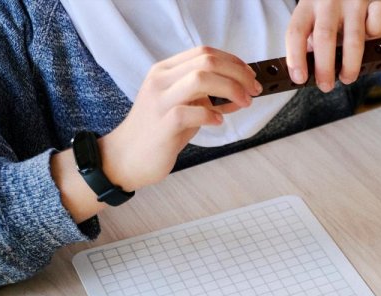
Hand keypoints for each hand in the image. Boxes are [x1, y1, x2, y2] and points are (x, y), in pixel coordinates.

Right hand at [100, 47, 260, 191]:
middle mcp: (161, 80)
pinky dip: (211, 115)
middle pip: (207, 62)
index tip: (250, 75)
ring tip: (244, 103)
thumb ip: (208, 98)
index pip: (204, 53)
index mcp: (165, 71)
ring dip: (231, 89)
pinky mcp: (163, 124)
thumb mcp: (185, 108)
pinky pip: (192, 112)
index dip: (233, 61)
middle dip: (238, 74)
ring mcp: (160, 100)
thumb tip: (241, 94)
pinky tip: (219, 122)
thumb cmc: (158, 132)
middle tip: (254, 90)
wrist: (126, 157)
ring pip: (200, 79)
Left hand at [286, 0, 380, 90]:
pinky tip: (373, 44)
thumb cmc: (339, 17)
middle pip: (324, 36)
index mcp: (309, 5)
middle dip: (324, 67)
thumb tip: (304, 73)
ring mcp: (353, 1)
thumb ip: (311, 42)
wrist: (367, 0)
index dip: (296, 57)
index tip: (300, 78)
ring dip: (350, 64)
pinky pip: (377, 25)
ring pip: (353, 39)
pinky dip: (375, 38)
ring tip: (347, 78)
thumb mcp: (318, 24)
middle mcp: (329, 1)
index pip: (296, 31)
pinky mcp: (376, 3)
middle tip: (326, 85)